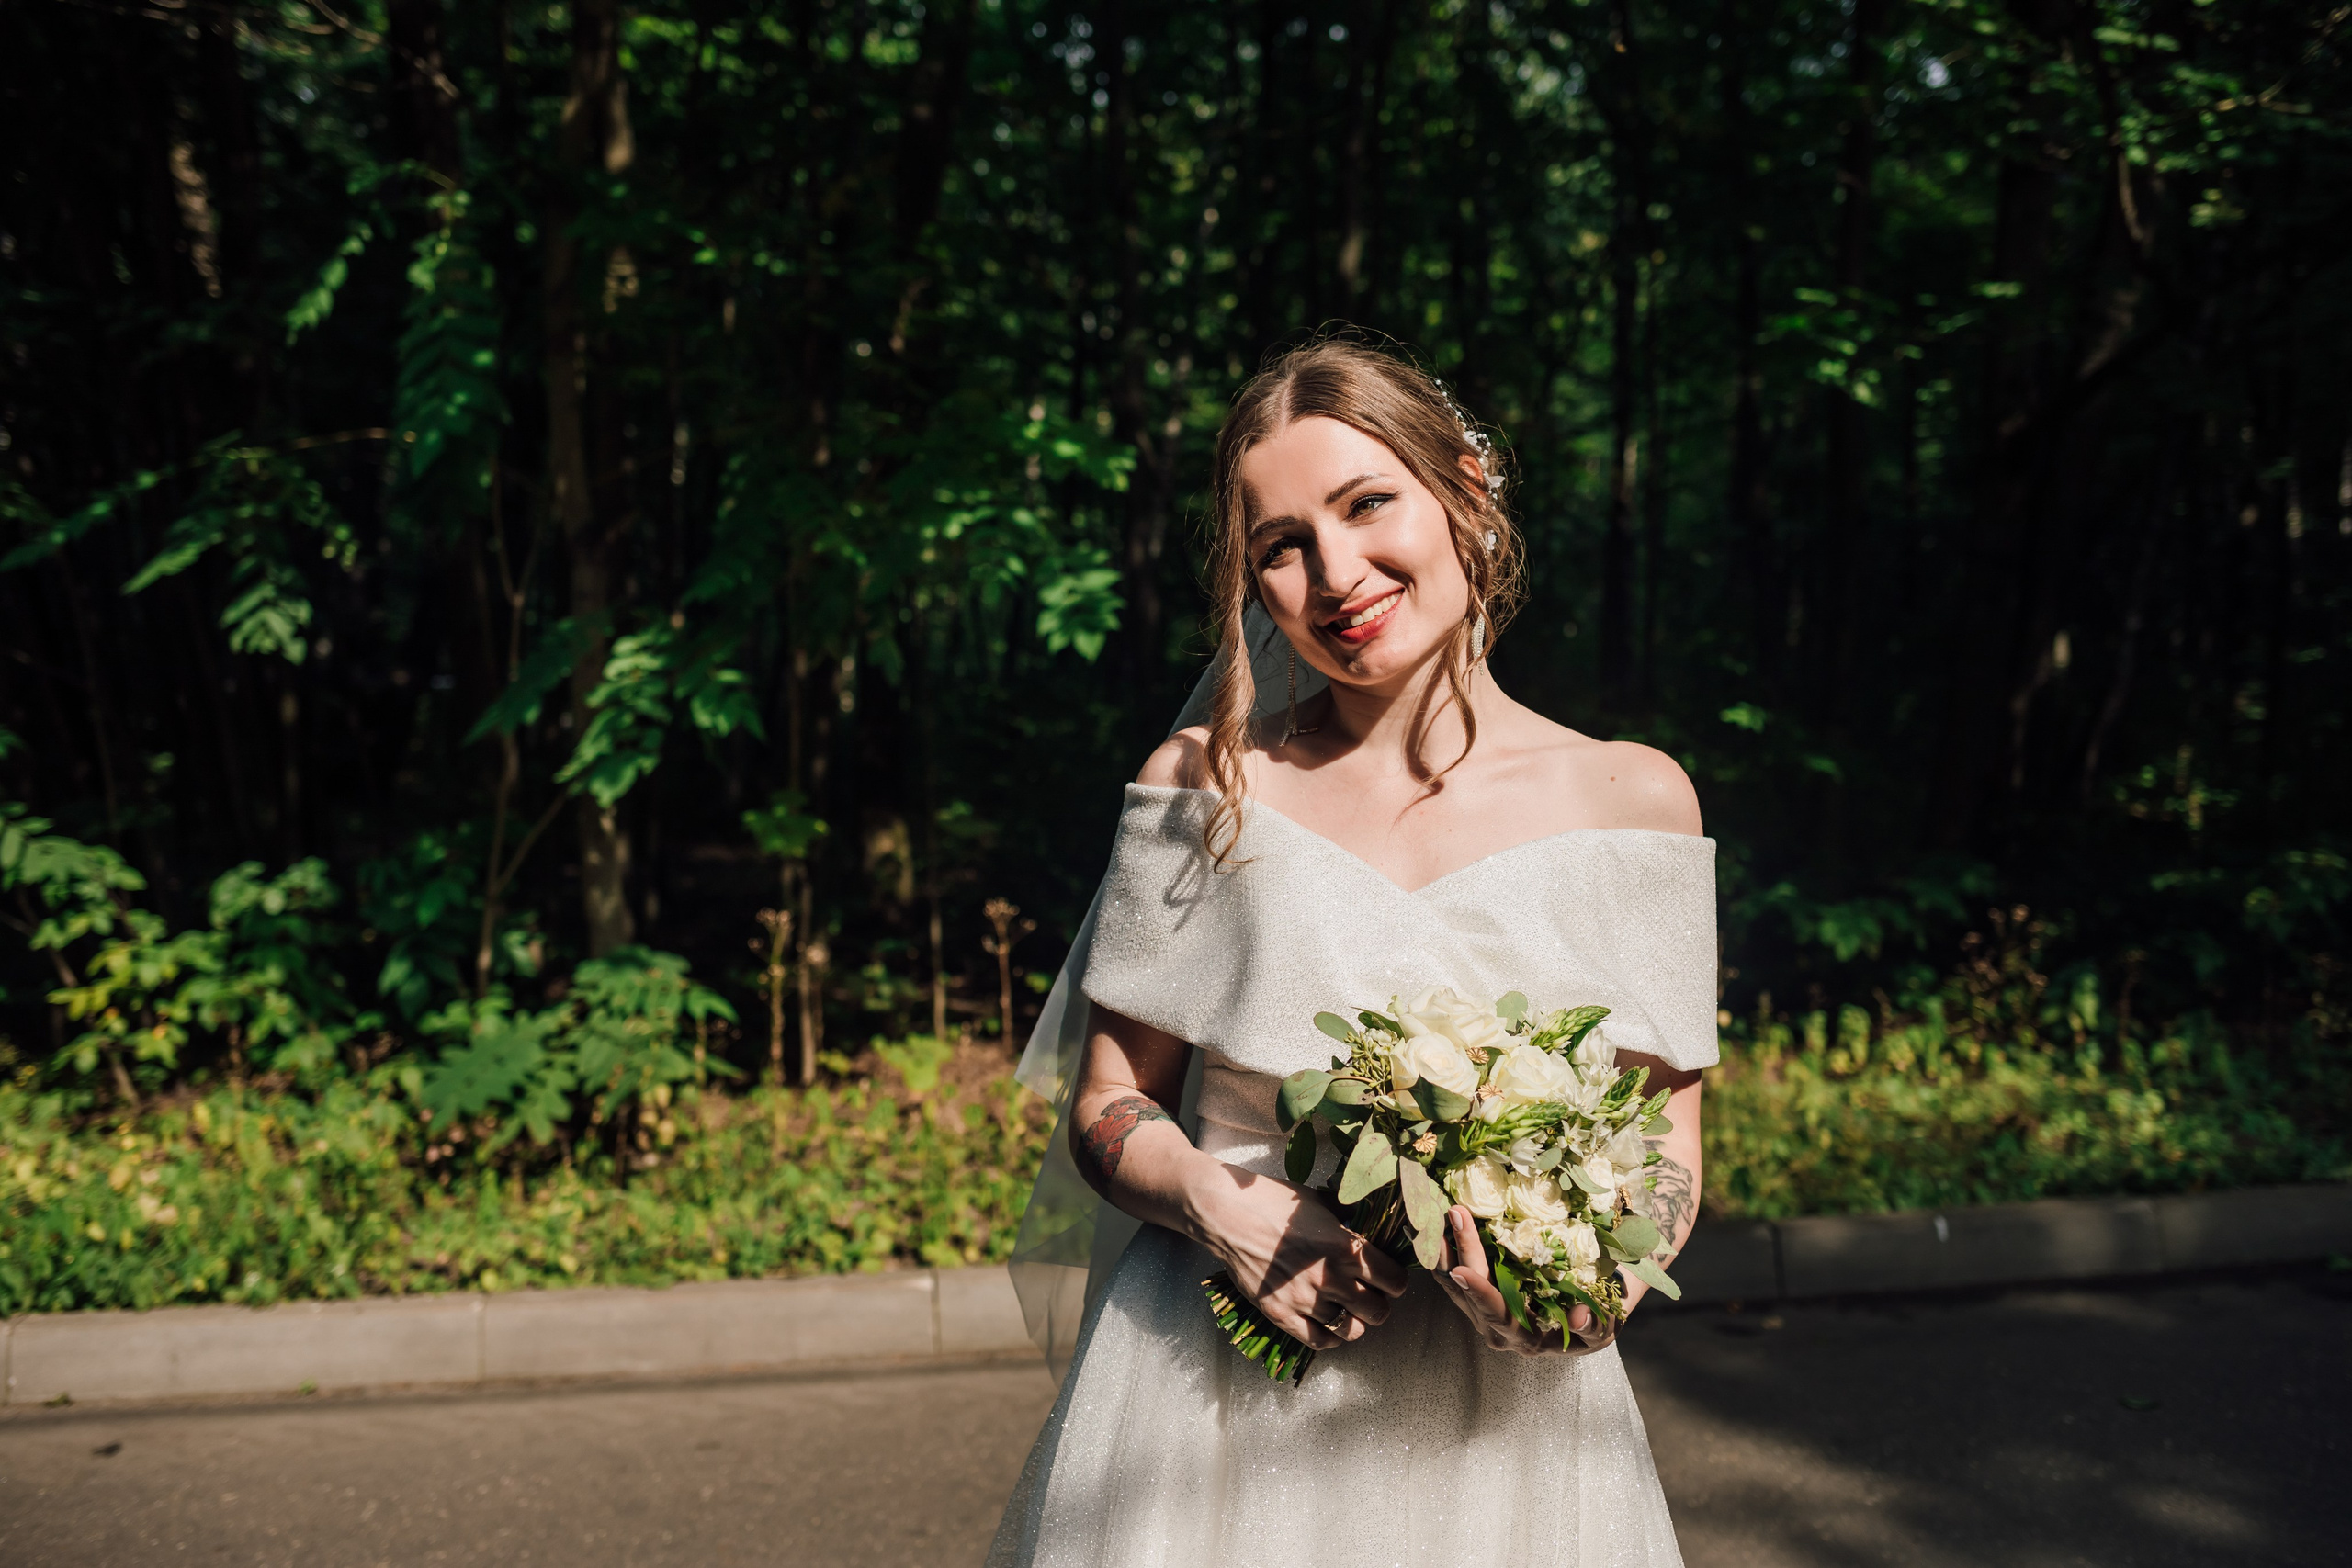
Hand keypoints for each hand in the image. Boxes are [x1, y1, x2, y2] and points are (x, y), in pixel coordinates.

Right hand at [1194, 1173, 1409, 1350]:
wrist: (1227, 1214)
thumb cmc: (1273, 1201)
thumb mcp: (1321, 1202)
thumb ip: (1349, 1221)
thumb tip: (1370, 1229)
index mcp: (1346, 1247)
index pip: (1395, 1281)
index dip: (1396, 1280)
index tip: (1389, 1277)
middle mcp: (1330, 1278)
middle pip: (1378, 1311)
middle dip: (1380, 1304)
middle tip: (1371, 1294)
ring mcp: (1305, 1300)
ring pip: (1351, 1330)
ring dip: (1356, 1321)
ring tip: (1350, 1310)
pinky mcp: (1281, 1315)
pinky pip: (1319, 1342)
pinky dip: (1332, 1338)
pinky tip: (1330, 1325)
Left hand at [1433, 1206, 1618, 1357]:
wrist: (1594, 1312)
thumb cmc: (1600, 1316)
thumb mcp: (1608, 1323)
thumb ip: (1596, 1325)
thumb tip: (1580, 1318)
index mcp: (1530, 1339)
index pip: (1499, 1316)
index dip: (1480, 1294)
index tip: (1462, 1271)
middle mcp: (1501, 1331)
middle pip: (1469, 1294)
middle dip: (1460, 1253)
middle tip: (1455, 1213)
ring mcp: (1485, 1314)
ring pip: (1453, 1284)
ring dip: (1444, 1250)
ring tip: (1436, 1213)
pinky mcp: (1479, 1296)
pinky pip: (1453, 1276)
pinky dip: (1444, 1251)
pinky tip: (1436, 1223)